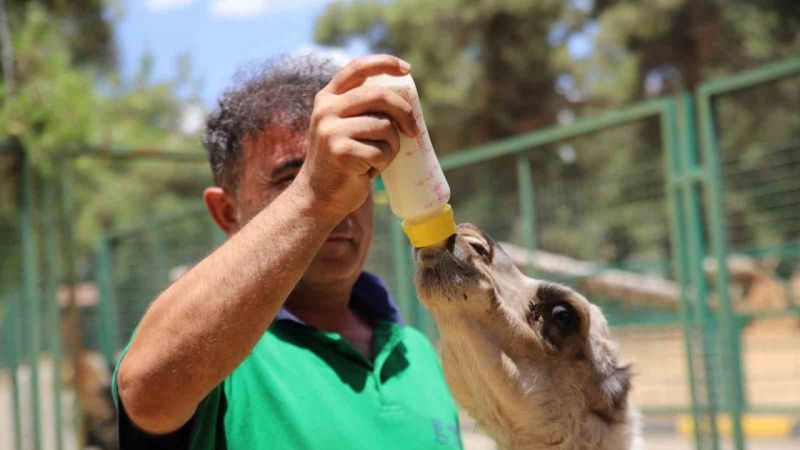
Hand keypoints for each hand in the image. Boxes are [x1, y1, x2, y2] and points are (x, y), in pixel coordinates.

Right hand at [296, 54, 418, 219]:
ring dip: (391, 147)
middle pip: (379, 96)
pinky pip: (380, 151)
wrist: (319, 196)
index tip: (407, 70)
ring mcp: (331, 130)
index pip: (358, 68)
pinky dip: (382, 163)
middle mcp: (326, 109)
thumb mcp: (345, 127)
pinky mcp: (341, 151)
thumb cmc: (343, 161)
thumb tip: (406, 99)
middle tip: (414, 130)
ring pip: (384, 127)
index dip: (384, 63)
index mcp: (327, 98)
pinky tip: (366, 172)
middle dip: (403, 112)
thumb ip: (363, 109)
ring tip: (375, 159)